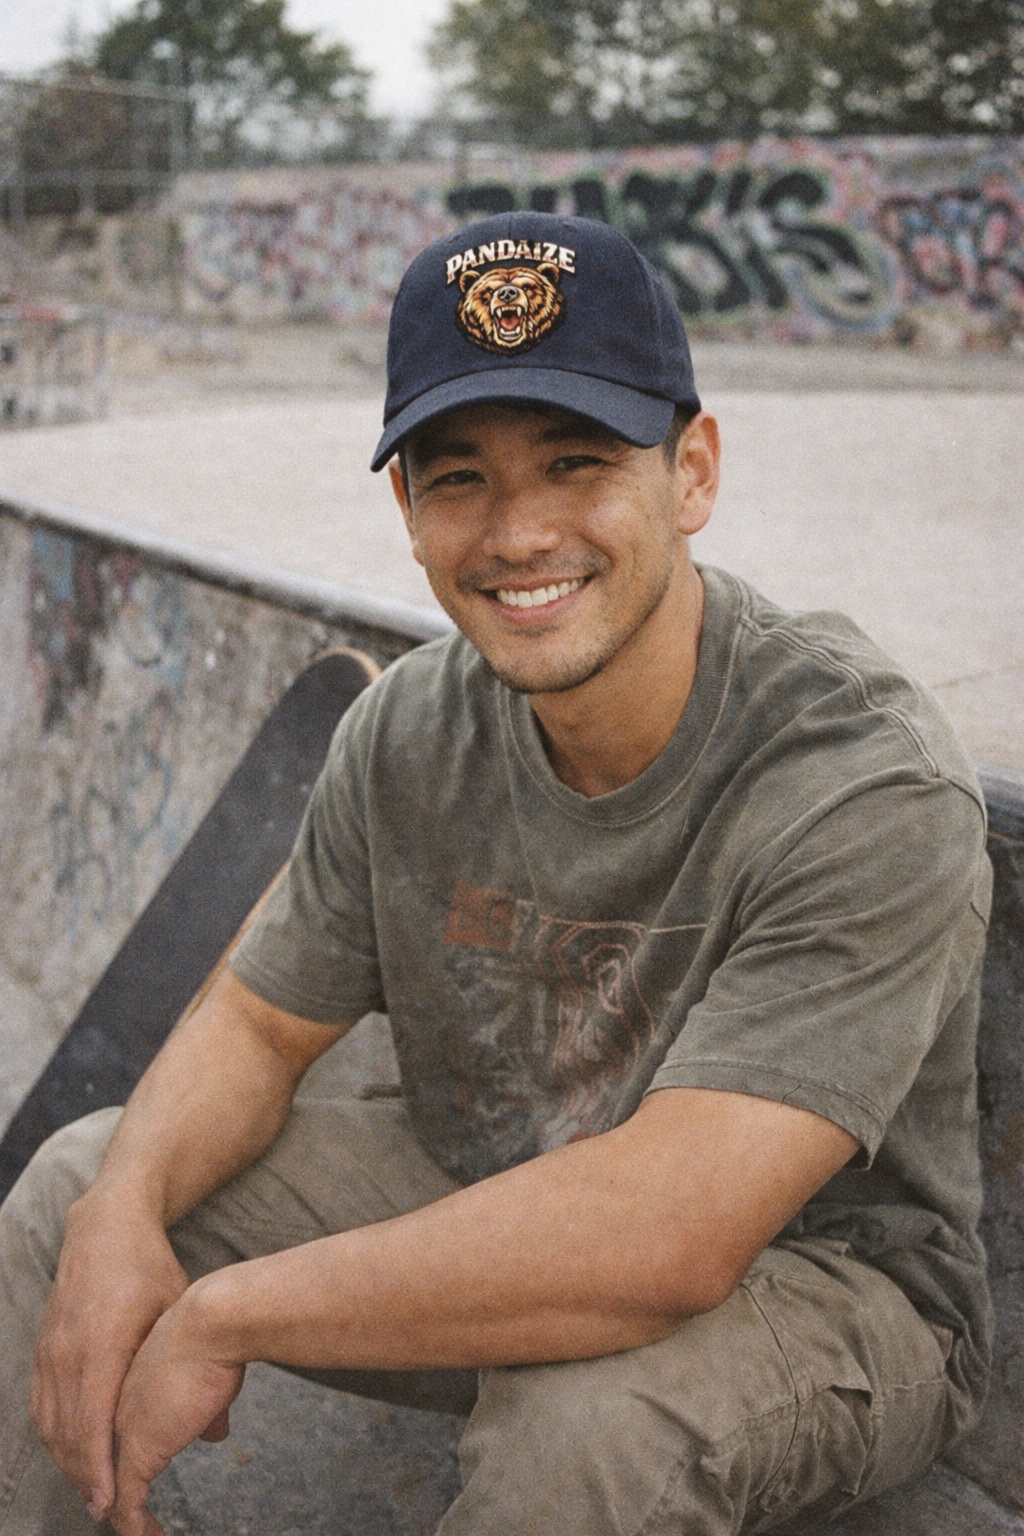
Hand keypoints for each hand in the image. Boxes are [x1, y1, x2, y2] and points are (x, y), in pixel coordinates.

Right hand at [30, 1190, 189, 1517]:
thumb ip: (195, 1372)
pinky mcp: (43, 1348)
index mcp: (102, 1344)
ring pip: (50, 1423)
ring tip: (93, 1489)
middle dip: (84, 1476)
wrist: (105, 1226)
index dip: (99, 1466)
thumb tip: (220, 1432)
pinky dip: (54, 1435)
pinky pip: (41, 1404)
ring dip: (68, 1460)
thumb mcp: (179, 1310)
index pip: (94, 1421)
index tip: (111, 1501)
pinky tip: (72, 1452)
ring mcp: (50, 1350)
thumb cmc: (148, 1267)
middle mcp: (68, 1352)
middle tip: (106, 1509)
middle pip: (67, 1432)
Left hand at [108, 1294, 243, 1535]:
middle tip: (128, 1518)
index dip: (118, 1459)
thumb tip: (216, 1431)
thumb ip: (206, 1406)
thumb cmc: (215, 1334)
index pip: (115, 1430)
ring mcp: (123, 1431)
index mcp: (129, 1384)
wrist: (211, 1324)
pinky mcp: (138, 1452)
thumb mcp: (208, 1374)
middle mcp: (117, 1409)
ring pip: (110, 1487)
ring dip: (125, 1517)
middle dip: (112, 1492)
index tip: (130, 1478)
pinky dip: (133, 1528)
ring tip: (144, 1533)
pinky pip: (127, 1504)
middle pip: (104, 1462)